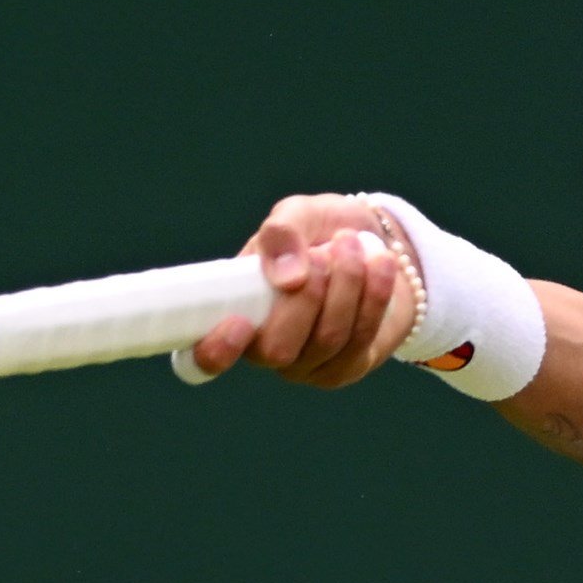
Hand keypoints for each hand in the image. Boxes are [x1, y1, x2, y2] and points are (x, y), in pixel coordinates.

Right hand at [183, 193, 420, 387]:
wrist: (375, 243)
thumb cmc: (320, 231)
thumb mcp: (297, 214)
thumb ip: (282, 233)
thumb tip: (286, 278)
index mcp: (233, 311)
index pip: (203, 359)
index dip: (215, 352)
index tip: (237, 323)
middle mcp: (263, 348)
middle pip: (277, 349)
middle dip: (307, 296)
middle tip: (322, 252)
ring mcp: (305, 365)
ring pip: (325, 341)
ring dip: (346, 286)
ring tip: (352, 244)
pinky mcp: (346, 367)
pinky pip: (360, 340)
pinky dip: (373, 295)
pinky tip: (380, 263)